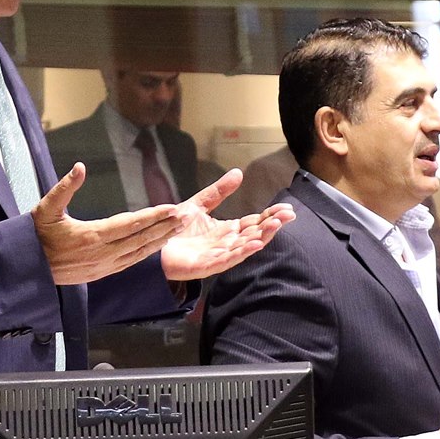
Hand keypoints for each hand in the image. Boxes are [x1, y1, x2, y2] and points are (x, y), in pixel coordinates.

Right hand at [33, 163, 188, 285]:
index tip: (172, 208)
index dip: (153, 216)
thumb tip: (80, 167)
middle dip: (165, 227)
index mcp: (91, 235)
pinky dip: (147, 252)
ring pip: (140, 252)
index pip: (130, 224)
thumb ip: (64, 187)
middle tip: (185, 217)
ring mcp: (105, 265)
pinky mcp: (103, 272)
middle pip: (141, 239)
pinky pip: (131, 261)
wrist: (29, 269)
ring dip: (160, 240)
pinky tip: (158, 245)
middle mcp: (103, 253)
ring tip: (178, 229)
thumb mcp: (45, 208)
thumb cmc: (37, 235)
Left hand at [159, 172, 294, 280]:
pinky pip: (227, 260)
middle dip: (271, 225)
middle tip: (288, 215)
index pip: (253, 222)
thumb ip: (218, 192)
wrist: (151, 243)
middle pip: (253, 234)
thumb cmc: (174, 228)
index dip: (270, 215)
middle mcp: (225, 244)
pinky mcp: (205, 266)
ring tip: (275, 226)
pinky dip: (242, 252)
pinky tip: (255, 244)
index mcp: (226, 231)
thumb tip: (238, 173)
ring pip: (244, 247)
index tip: (286, 208)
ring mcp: (217, 256)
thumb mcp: (198, 205)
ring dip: (261, 237)